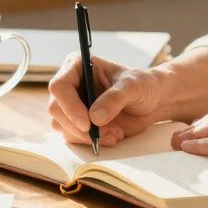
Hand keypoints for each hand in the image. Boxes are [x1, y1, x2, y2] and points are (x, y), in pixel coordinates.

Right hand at [47, 53, 166, 146]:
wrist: (152, 102)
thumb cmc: (142, 85)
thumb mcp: (133, 86)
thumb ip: (115, 98)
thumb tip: (95, 117)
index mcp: (78, 66)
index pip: (59, 86)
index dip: (69, 106)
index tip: (87, 123)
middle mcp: (70, 85)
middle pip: (56, 109)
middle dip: (79, 127)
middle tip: (105, 133)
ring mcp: (72, 105)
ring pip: (62, 126)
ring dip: (87, 136)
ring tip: (115, 133)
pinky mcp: (77, 123)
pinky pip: (73, 137)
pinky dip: (92, 141)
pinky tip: (113, 136)